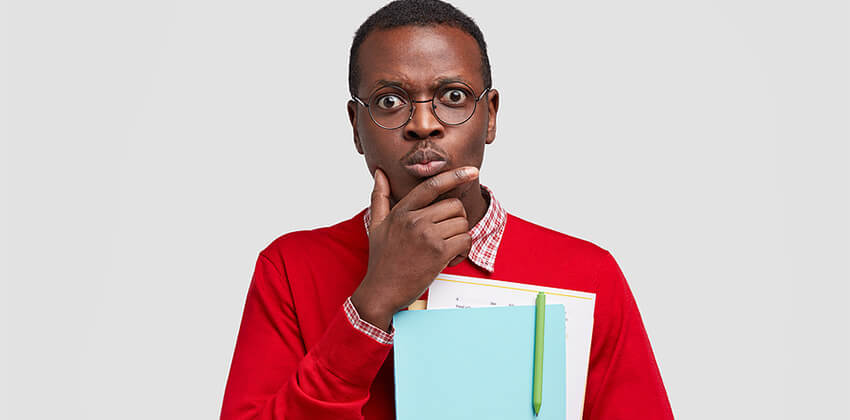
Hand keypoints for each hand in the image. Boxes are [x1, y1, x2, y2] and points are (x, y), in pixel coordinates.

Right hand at [350, 166, 477, 330]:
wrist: (381, 290)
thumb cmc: (381, 258)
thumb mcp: (376, 224)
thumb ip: (379, 196)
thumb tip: (379, 173)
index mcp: (402, 211)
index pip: (432, 186)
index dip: (454, 175)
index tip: (472, 170)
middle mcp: (415, 220)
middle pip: (454, 205)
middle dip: (456, 220)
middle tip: (445, 235)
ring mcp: (427, 235)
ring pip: (462, 223)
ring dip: (460, 237)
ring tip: (445, 249)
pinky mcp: (438, 252)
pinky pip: (465, 241)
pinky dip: (463, 251)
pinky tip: (450, 258)